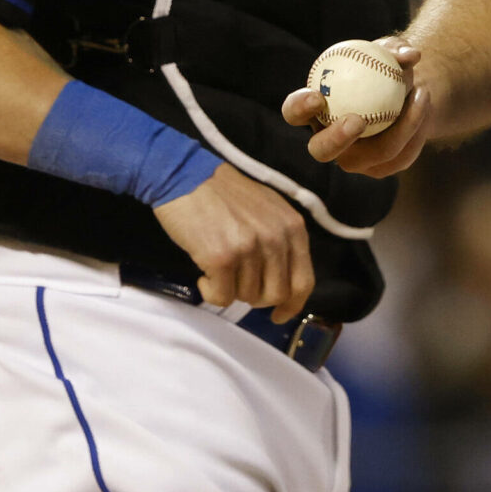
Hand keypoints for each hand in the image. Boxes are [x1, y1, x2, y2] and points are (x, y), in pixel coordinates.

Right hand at [154, 164, 314, 319]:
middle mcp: (276, 238)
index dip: (292, 305)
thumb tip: (284, 283)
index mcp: (293, 227)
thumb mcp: (269, 210)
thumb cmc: (225, 194)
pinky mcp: (221, 257)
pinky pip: (221, 296)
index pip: (304, 281)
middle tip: (236, 282)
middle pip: (275, 295)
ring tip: (217, 268)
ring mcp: (249, 248)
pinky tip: (203, 274)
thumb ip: (282, 241)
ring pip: (246, 297)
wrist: (186, 176)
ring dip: (229, 290)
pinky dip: (210, 291)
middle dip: (254, 297)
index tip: (279, 315)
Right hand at [284, 43, 431, 177]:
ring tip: (420, 94)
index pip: (295, 113)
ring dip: (400, 127)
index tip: (316, 96)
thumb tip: (408, 56)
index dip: (299, 108)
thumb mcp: (391, 52)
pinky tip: (426, 105)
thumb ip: (396, 49)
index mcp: (315, 110)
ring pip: (373, 155)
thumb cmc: (387, 66)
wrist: (410, 92)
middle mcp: (328, 139)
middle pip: (321, 151)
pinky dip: (416, 129)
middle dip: (335, 139)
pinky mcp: (381, 168)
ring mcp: (354, 159)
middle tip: (358, 119)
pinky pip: (400, 155)